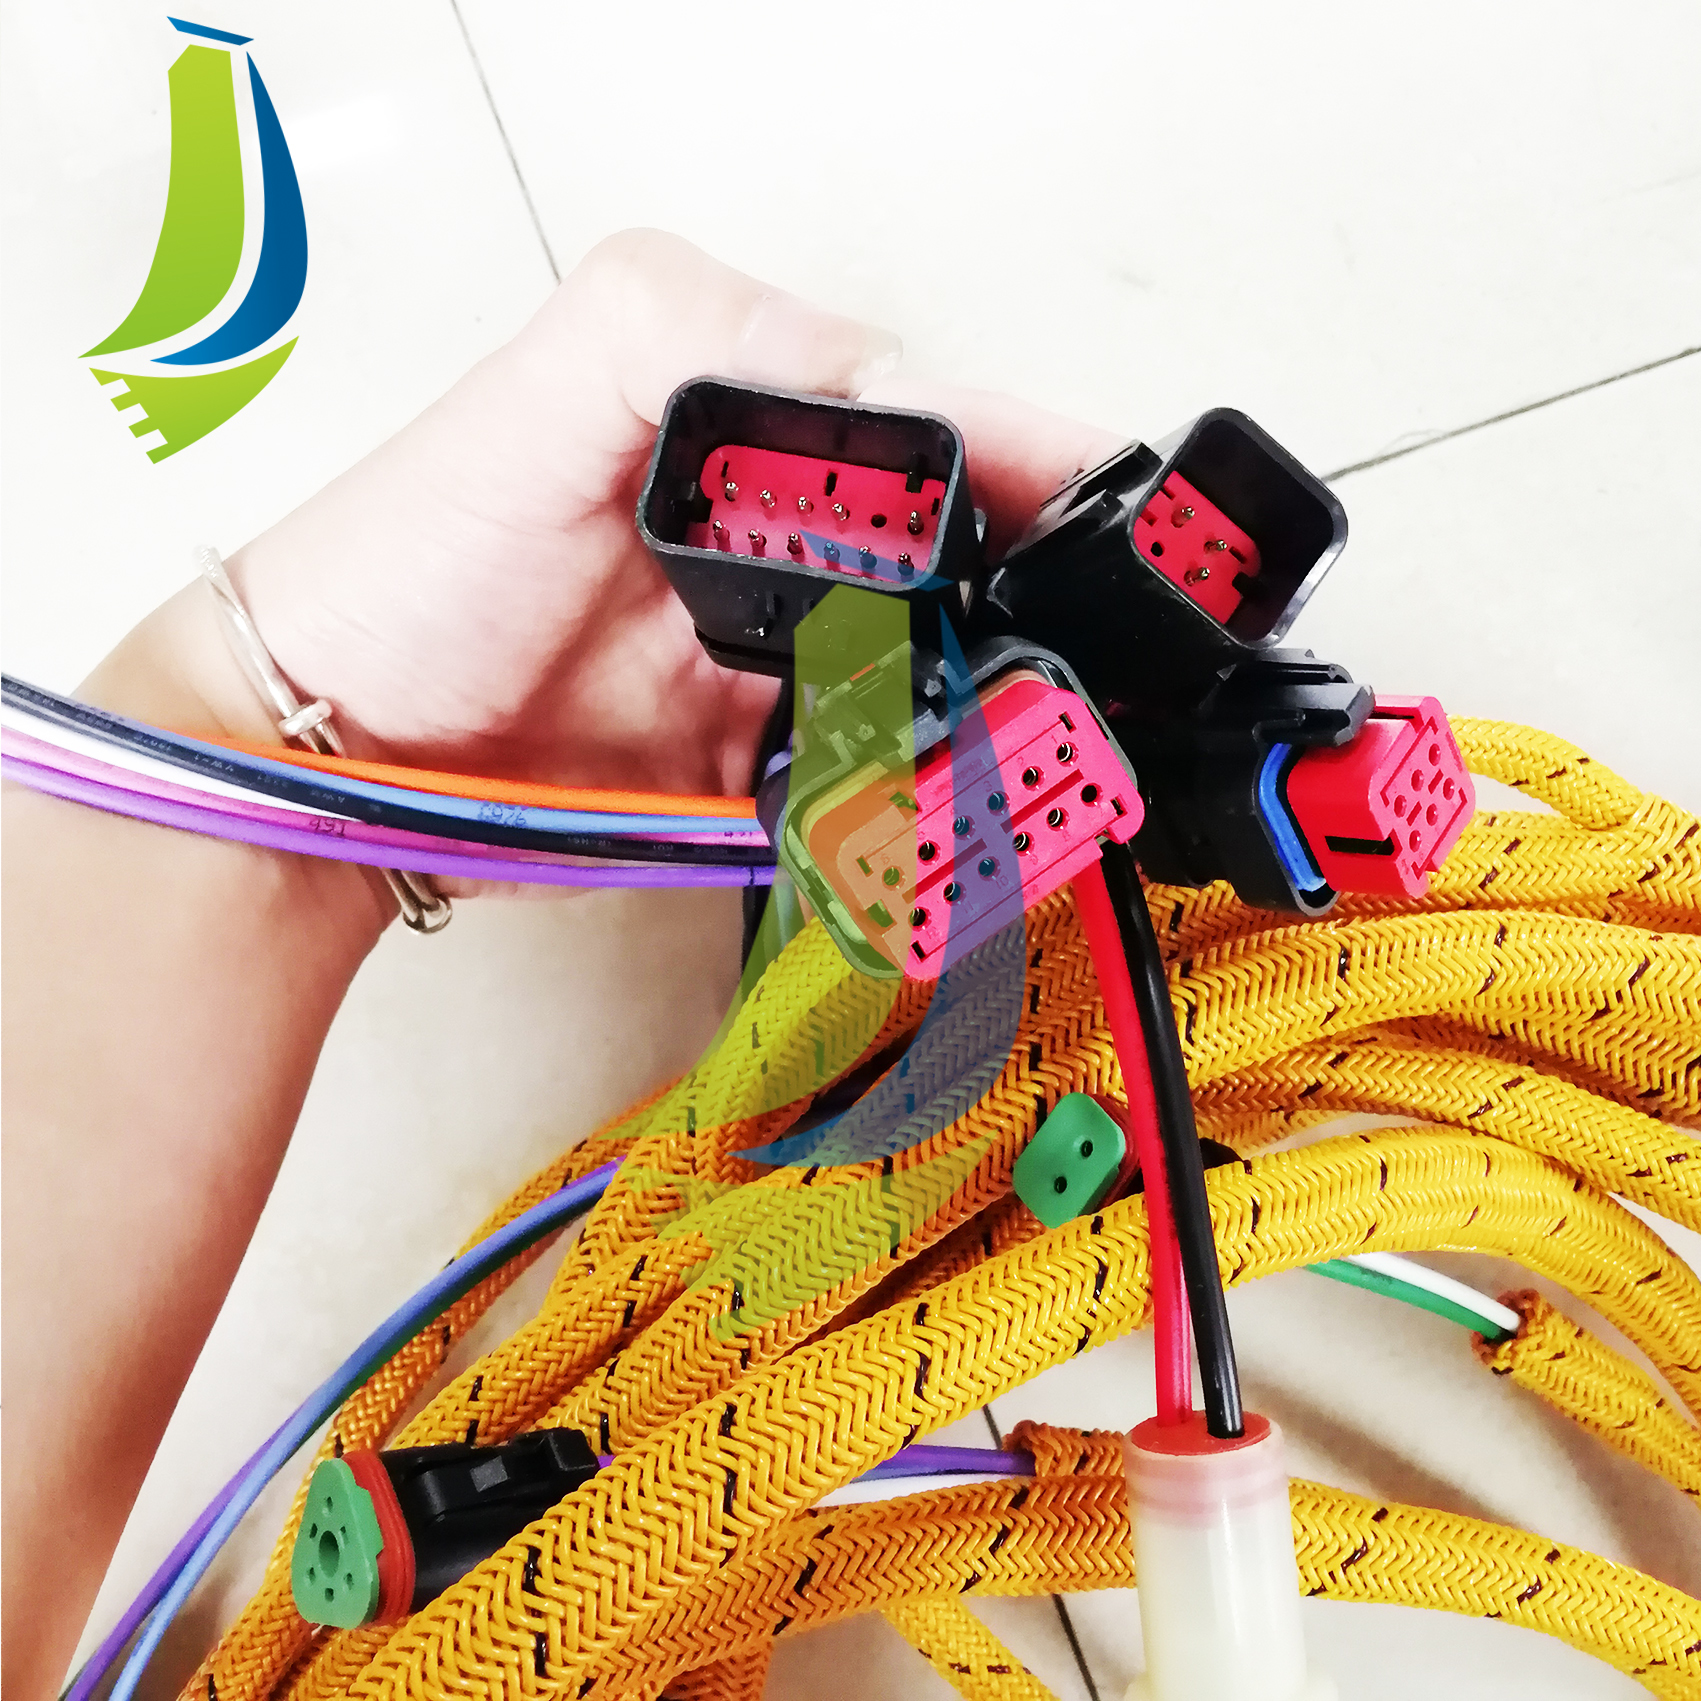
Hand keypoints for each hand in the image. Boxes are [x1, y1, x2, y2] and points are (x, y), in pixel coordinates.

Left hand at [227, 230, 1122, 803]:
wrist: (342, 748)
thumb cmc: (414, 561)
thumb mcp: (545, 392)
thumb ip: (694, 330)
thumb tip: (887, 372)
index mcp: (751, 434)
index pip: (935, 425)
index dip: (1036, 454)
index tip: (1120, 500)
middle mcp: (783, 544)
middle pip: (968, 560)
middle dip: (1058, 592)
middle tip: (1132, 629)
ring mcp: (782, 664)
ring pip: (944, 679)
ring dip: (1014, 702)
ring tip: (1077, 723)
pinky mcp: (761, 768)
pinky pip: (879, 784)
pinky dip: (932, 796)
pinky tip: (974, 799)